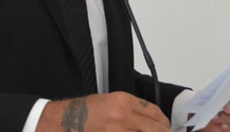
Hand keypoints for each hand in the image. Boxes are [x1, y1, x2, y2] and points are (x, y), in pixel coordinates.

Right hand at [37, 91, 171, 131]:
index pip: (153, 112)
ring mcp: (117, 131)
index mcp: (122, 101)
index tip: (167, 127)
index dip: (163, 122)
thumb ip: (130, 110)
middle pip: (154, 128)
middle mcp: (122, 116)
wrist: (63, 121)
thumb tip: (149, 120)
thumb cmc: (84, 112)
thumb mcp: (110, 102)